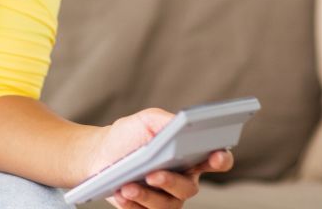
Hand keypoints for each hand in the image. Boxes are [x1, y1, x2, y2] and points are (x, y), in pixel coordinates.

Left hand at [86, 108, 234, 207]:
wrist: (100, 152)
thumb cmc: (129, 135)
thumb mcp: (146, 121)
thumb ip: (167, 121)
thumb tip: (182, 122)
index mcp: (190, 157)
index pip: (216, 160)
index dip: (221, 159)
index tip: (216, 155)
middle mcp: (183, 181)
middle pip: (188, 188)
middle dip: (171, 182)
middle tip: (152, 174)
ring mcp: (166, 198)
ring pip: (166, 204)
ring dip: (146, 195)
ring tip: (128, 186)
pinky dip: (131, 203)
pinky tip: (121, 193)